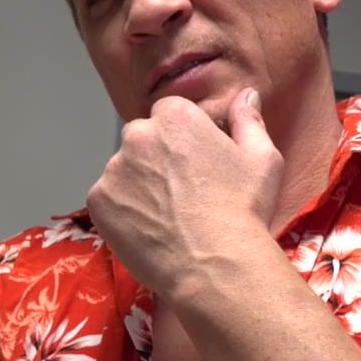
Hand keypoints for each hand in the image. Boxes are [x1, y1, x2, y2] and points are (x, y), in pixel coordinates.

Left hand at [84, 88, 282, 296]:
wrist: (214, 265)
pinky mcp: (98, 201)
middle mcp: (138, 134)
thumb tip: (245, 94)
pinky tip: (149, 229)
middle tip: (180, 194)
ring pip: (123, 171)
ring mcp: (113, 168)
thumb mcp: (262, 159)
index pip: (169, 115)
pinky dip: (123, 212)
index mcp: (175, 116)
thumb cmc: (243, 210)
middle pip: (142, 139)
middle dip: (156, 159)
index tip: (195, 166)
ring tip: (166, 216)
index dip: (183, 140)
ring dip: (138, 186)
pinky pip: (108, 199)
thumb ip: (248, 120)